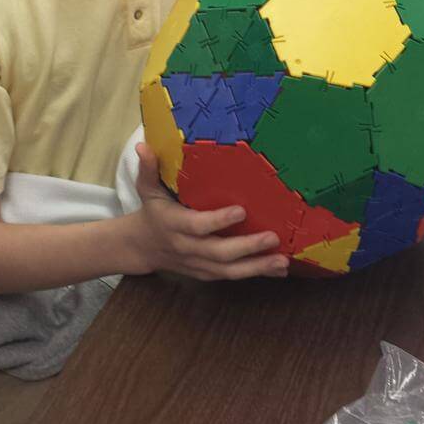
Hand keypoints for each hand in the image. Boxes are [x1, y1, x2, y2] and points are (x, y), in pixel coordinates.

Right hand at [128, 142, 288, 281]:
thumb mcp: (146, 188)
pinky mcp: (207, 274)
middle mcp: (187, 248)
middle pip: (219, 253)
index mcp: (174, 225)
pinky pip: (233, 276)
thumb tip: (143, 146)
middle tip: (272, 237)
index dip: (218, 220)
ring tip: (281, 261)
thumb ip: (148, 168)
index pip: (197, 226)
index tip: (241, 210)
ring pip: (229, 271)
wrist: (142, 247)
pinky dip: (256, 274)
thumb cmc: (152, 212)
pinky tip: (278, 269)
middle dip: (247, 247)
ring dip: (257, 267)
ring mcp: (198, 264)